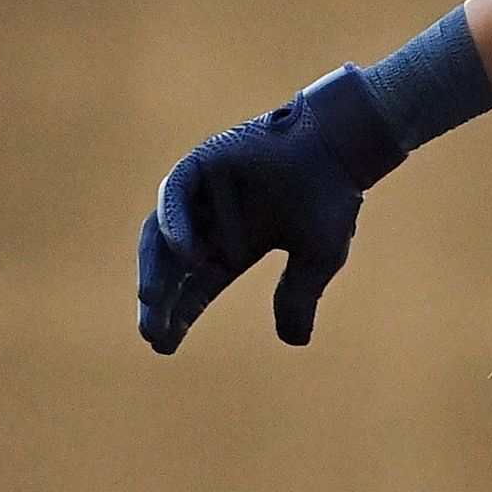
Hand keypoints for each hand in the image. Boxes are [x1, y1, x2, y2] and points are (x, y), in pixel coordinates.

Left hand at [136, 66, 406, 353]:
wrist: (340, 146)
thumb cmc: (334, 197)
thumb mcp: (318, 258)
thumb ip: (299, 296)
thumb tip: (294, 341)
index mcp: (237, 244)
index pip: (198, 285)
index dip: (180, 313)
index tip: (163, 346)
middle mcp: (214, 221)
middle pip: (173, 266)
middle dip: (161, 300)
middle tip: (152, 333)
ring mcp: (204, 192)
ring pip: (162, 235)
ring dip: (155, 268)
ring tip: (151, 300)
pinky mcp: (201, 163)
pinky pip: (174, 195)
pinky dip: (173, 222)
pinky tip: (184, 252)